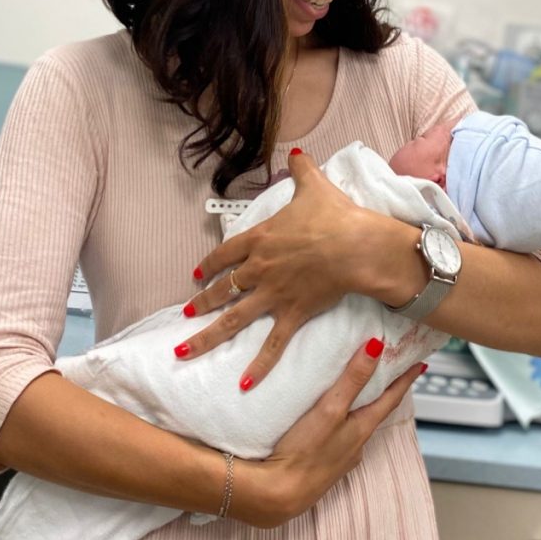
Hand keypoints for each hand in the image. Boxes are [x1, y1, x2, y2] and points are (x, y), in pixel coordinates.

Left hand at [177, 149, 379, 388]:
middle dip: (202, 302)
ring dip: (207, 336)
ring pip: (232, 319)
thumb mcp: (314, 187)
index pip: (225, 254)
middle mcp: (258, 269)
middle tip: (186, 312)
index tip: (197, 275)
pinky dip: (258, 366)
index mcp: (259, 240)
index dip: (209, 265)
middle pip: (222, 289)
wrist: (355, 246)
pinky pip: (271, 345)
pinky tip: (243, 385)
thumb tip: (298, 154)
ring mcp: (272, 294)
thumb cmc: (335, 216)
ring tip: (185, 350)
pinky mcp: (291, 314)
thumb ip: (301, 171)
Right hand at [231, 338, 425, 527]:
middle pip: (376, 412)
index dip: (405, 380)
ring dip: (361, 407)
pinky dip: (341, 421)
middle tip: (390, 371)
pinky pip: (339, 436)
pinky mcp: (321, 464)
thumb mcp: (330, 410)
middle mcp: (355, 444)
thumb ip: (352, 380)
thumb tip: (377, 347)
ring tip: (357, 391)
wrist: (278, 495)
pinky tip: (328, 420)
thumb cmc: (305, 452)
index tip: (420, 364)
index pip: (391, 399)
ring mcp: (339, 456)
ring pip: (357, 425)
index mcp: (361, 429)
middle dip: (383, 391)